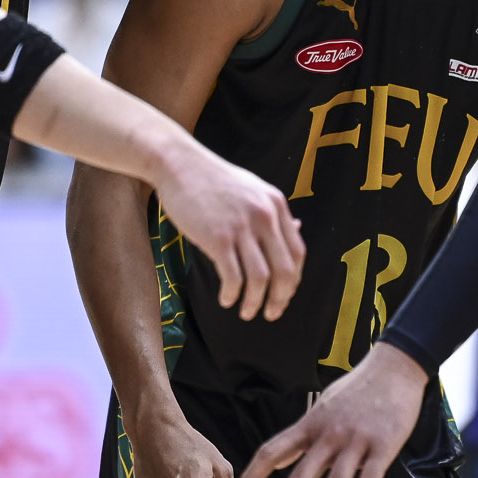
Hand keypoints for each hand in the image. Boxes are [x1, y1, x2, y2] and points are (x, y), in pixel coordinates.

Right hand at [152, 137, 303, 322]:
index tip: (284, 295)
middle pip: (285, 270)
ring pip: (261, 279)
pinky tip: (226, 299)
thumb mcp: (253, 189)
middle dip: (280, 299)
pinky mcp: (218, 237)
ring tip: (246, 312)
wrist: (179, 164)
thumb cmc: (213, 180)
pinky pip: (233, 277)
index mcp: (276, 205)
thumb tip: (299, 227)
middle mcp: (265, 216)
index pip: (298, 253)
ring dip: (255, 302)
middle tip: (271, 313)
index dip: (294, 280)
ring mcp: (242, 227)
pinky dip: (232, 294)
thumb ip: (274, 212)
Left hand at [237, 342, 426, 477]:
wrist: (395, 368)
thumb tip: (277, 459)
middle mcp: (327, 435)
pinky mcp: (382, 446)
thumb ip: (301, 434)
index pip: (272, 450)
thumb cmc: (357, 388)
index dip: (253, 475)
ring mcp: (355, 441)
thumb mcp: (322, 406)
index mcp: (309, 425)